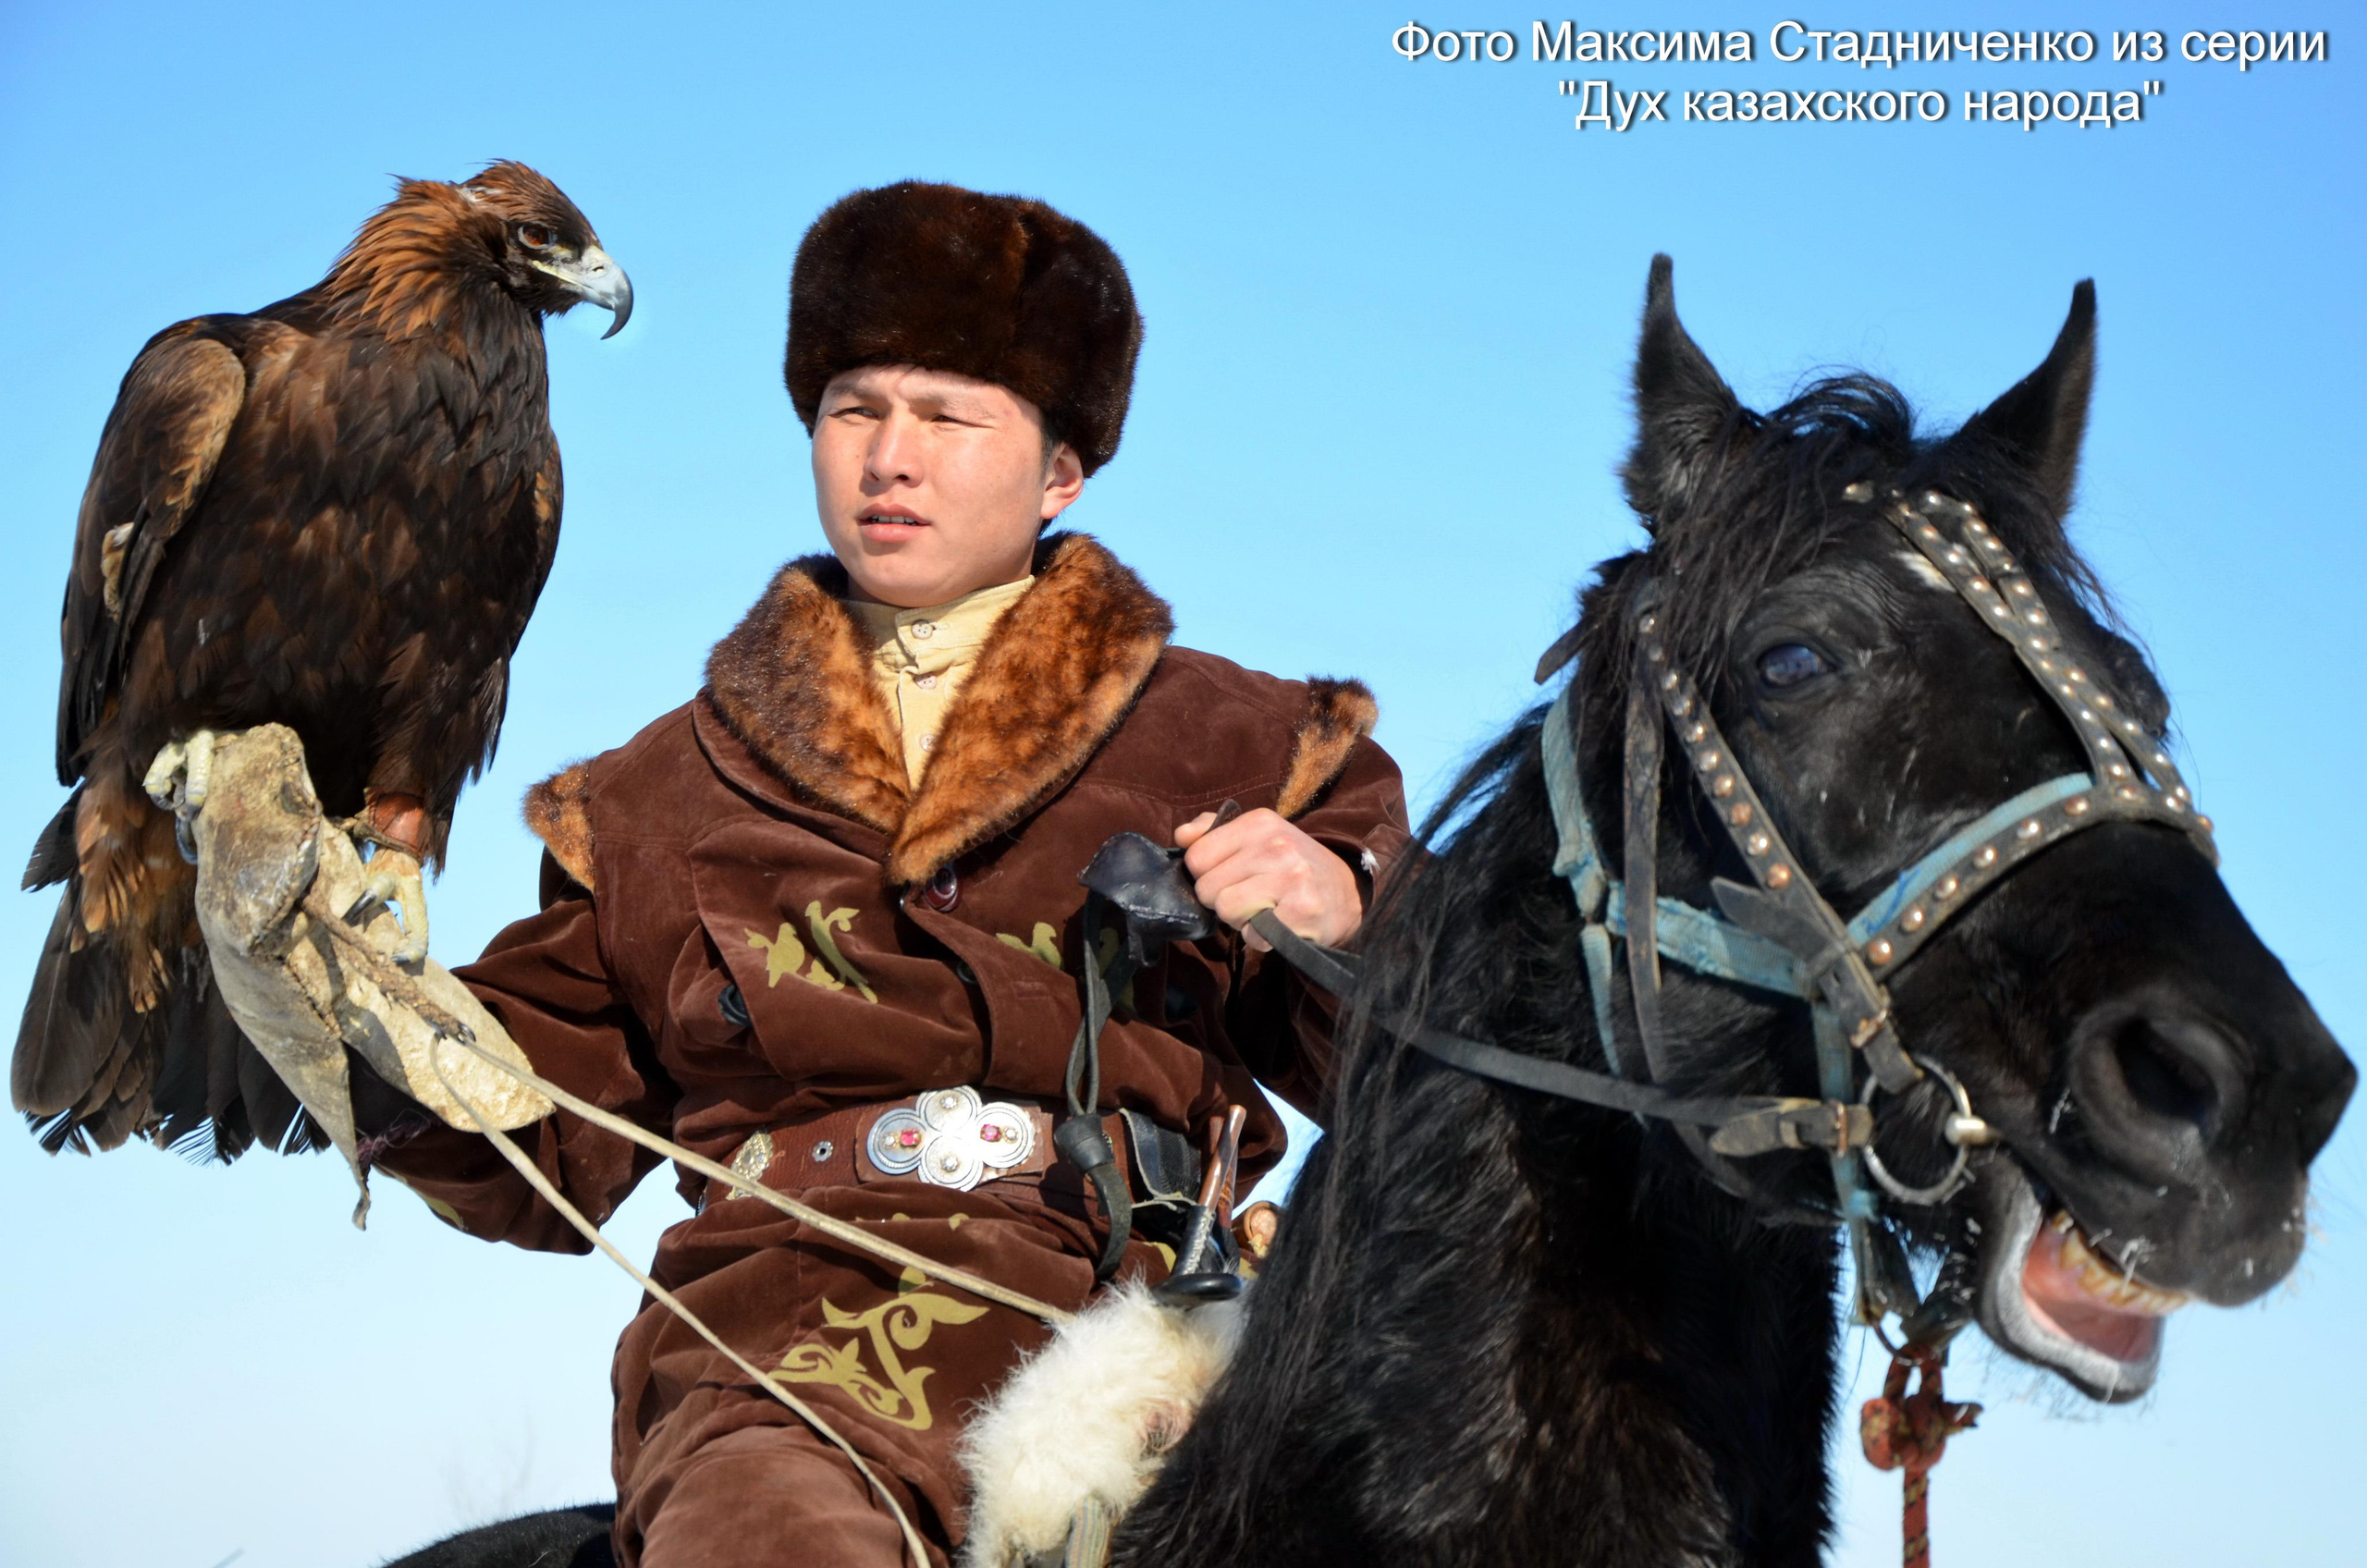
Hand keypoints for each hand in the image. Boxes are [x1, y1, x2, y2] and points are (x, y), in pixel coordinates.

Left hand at [1175, 807, 1361, 950]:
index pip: (1196, 857)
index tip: (1231, 877)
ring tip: (1263, 910)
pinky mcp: (1302, 911)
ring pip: (1226, 910)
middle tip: (1251, 896)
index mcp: (1260, 822)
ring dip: (1240, 920)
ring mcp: (1292, 877)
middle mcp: (1277, 845)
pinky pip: (1252, 934)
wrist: (1348, 894)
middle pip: (1207, 887)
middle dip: (1222, 900)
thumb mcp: (1259, 836)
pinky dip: (1260, 938)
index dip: (1206, 875)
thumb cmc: (1292, 866)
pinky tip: (1279, 925)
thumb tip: (1181, 836)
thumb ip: (1214, 831)